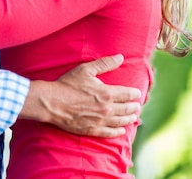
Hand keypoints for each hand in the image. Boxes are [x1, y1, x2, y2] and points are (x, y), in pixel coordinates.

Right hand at [19, 55, 140, 137]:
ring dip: (129, 119)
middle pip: (127, 109)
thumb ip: (105, 63)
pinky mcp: (93, 130)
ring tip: (134, 117)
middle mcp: (107, 109)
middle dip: (134, 107)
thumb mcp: (86, 69)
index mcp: (107, 93)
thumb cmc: (68, 84)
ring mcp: (100, 121)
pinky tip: (121, 130)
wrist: (53, 103)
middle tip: (137, 105)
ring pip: (121, 122)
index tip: (138, 93)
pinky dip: (118, 132)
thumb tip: (120, 57)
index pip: (127, 94)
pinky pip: (110, 133)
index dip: (134, 94)